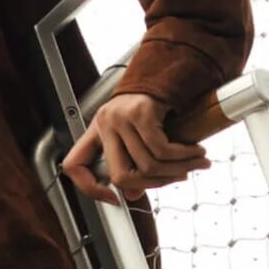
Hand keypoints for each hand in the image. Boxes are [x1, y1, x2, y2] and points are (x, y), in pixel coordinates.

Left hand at [61, 93, 209, 204]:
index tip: (113, 198)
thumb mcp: (134, 134)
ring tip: (194, 165)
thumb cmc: (150, 102)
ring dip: (177, 170)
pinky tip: (194, 154)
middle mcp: (105, 124)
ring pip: (147, 164)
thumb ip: (130, 163)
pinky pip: (162, 148)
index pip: (74, 165)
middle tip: (174, 178)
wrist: (166, 69)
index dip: (90, 189)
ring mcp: (121, 117)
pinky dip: (182, 156)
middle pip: (120, 175)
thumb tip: (133, 194)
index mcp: (96, 131)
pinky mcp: (142, 112)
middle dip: (152, 184)